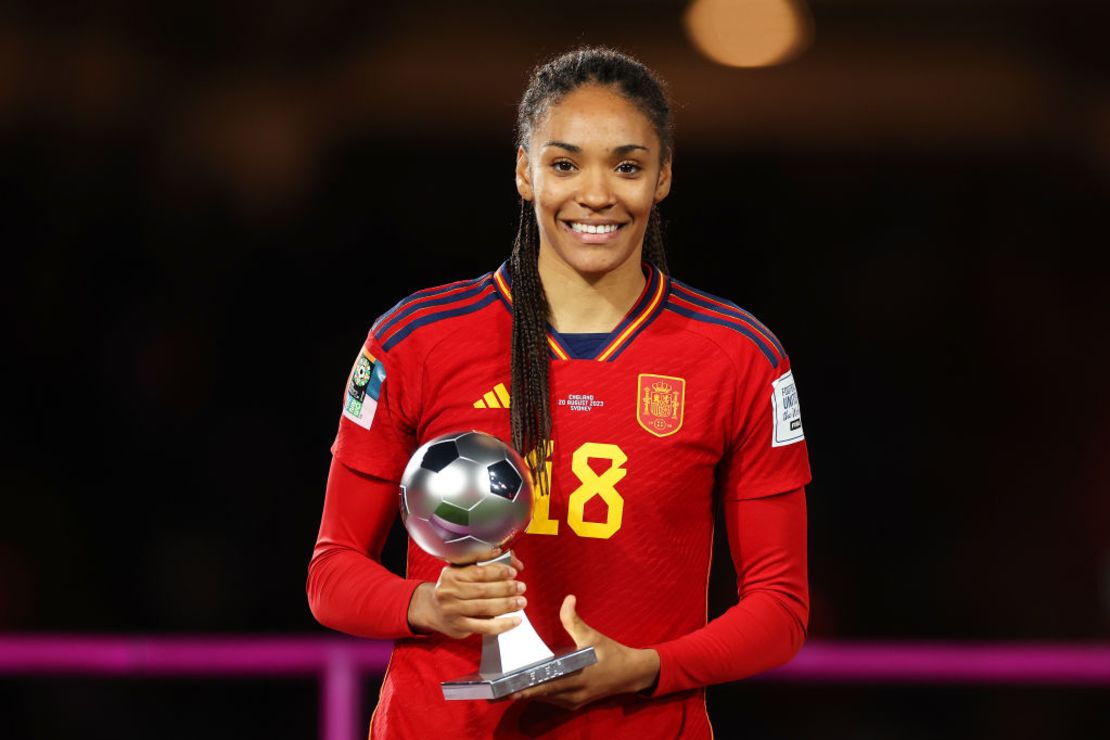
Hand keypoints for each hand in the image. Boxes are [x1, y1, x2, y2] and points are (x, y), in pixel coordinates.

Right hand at [407, 549, 526, 638]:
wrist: (434, 610)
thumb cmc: (455, 588)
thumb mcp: (463, 572)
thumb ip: (487, 565)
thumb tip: (515, 563)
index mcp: (450, 574)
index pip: (478, 572)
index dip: (498, 572)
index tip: (512, 572)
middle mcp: (448, 592)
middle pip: (482, 590)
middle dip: (506, 588)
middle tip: (521, 587)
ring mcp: (452, 611)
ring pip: (485, 607)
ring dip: (507, 604)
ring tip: (521, 601)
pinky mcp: (459, 627)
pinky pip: (485, 627)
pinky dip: (503, 624)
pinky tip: (515, 620)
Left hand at [511, 595, 659, 709]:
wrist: (631, 674)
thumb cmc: (611, 654)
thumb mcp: (593, 636)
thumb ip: (576, 621)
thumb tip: (567, 599)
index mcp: (576, 677)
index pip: (546, 685)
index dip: (526, 688)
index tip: (507, 688)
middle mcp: (572, 694)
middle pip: (540, 695)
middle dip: (519, 692)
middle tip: (496, 690)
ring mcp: (572, 701)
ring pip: (544, 700)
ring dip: (527, 694)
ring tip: (504, 688)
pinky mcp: (574, 703)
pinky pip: (551, 701)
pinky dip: (539, 694)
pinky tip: (525, 687)